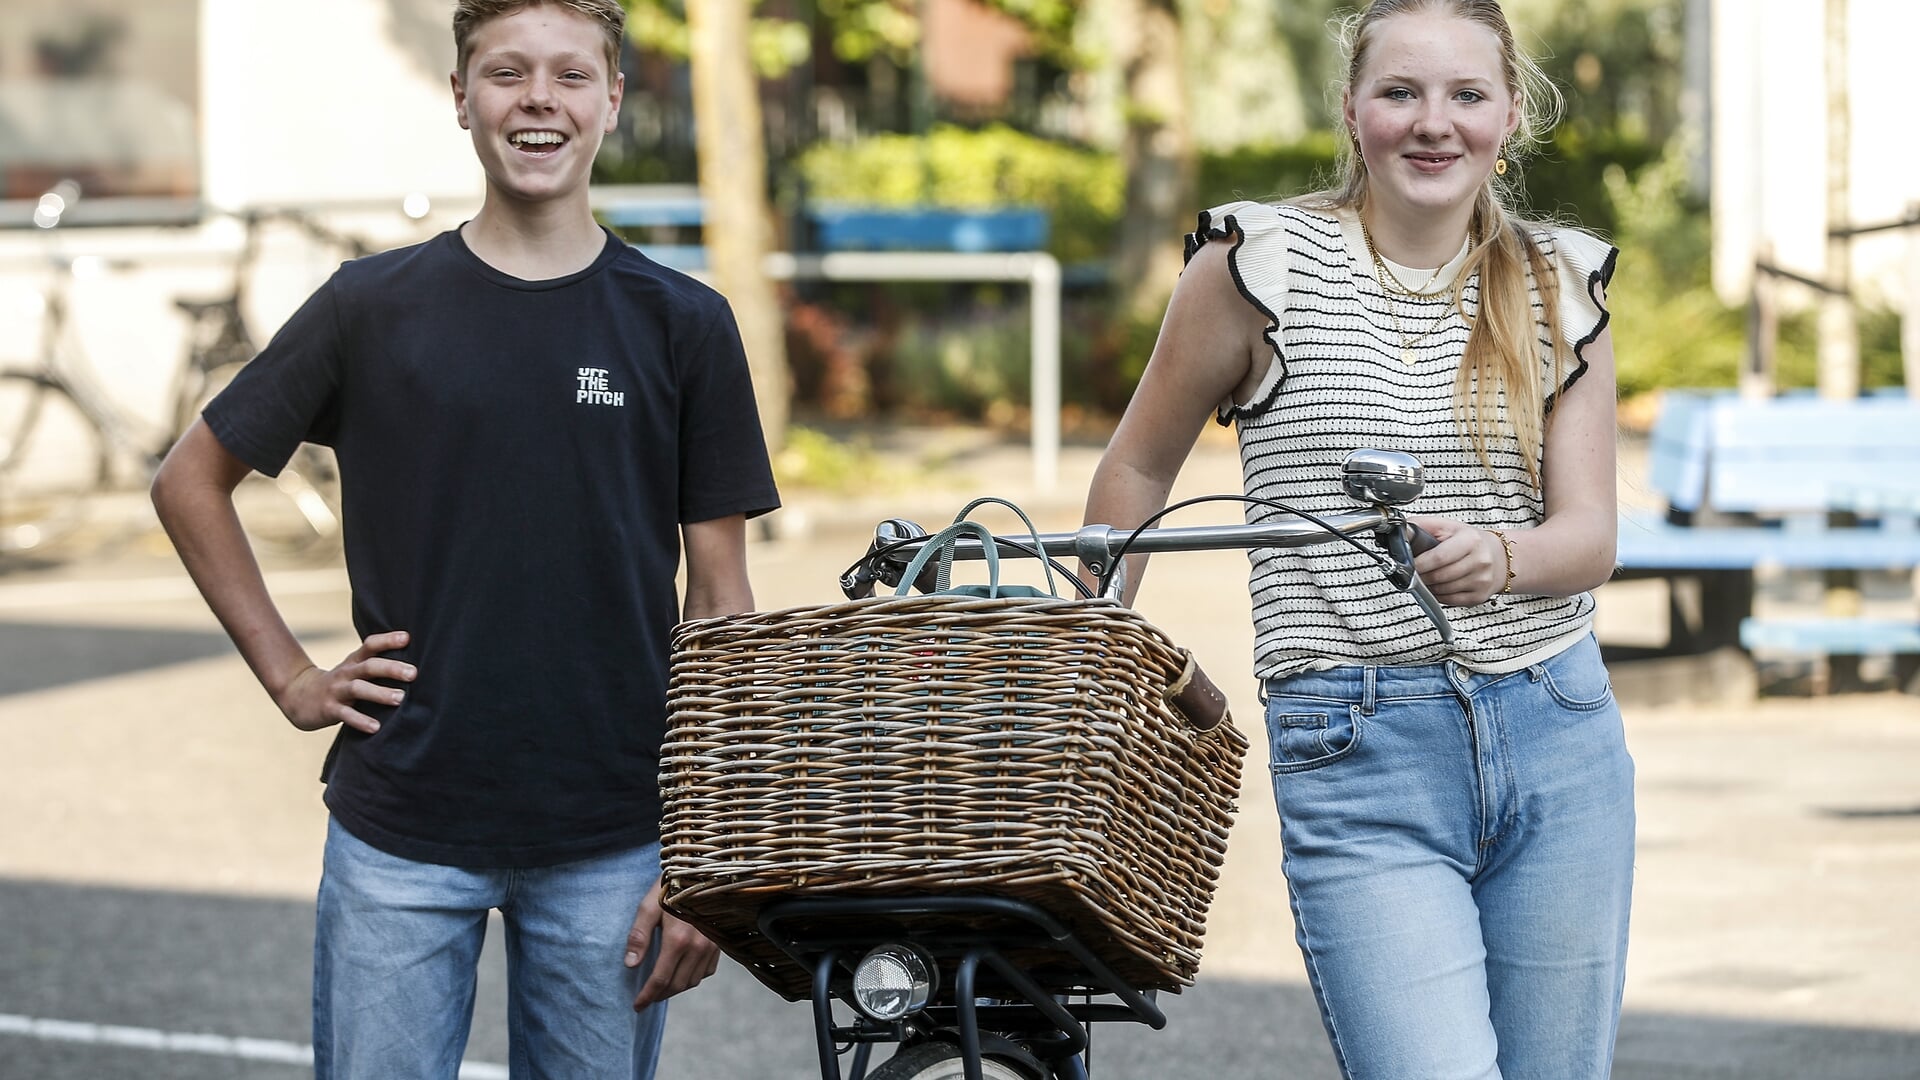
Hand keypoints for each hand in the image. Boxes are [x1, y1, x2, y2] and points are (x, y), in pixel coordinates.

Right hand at [275, 630, 414, 733]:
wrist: (298, 696)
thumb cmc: (339, 683)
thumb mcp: (354, 669)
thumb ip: (377, 665)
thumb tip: (414, 665)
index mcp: (354, 661)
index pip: (370, 645)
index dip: (387, 640)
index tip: (407, 638)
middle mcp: (346, 673)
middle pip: (369, 666)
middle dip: (391, 668)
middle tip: (414, 673)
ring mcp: (336, 691)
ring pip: (358, 689)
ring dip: (380, 693)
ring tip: (400, 698)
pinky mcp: (329, 709)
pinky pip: (346, 715)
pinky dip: (361, 721)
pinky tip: (376, 727)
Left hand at [627, 880, 719, 1009]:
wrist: (702, 871)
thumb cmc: (671, 886)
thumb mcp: (648, 907)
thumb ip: (638, 936)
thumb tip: (630, 965)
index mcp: (678, 939)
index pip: (660, 979)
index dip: (647, 996)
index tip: (637, 1005)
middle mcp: (698, 947)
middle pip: (677, 985)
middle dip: (660, 995)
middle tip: (646, 999)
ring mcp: (712, 946)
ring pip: (693, 981)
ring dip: (675, 989)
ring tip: (661, 988)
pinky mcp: (719, 943)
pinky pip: (707, 971)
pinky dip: (693, 977)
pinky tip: (681, 972)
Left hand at [1408, 518, 1509, 606]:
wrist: (1499, 557)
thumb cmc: (1470, 541)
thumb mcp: (1447, 526)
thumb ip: (1422, 526)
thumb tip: (1400, 532)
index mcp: (1470, 541)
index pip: (1439, 557)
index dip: (1419, 563)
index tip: (1409, 564)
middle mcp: (1480, 561)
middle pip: (1439, 576)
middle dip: (1421, 576)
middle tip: (1414, 572)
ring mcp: (1481, 581)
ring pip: (1442, 590)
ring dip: (1428, 586)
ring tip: (1427, 577)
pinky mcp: (1479, 596)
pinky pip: (1449, 600)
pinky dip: (1438, 595)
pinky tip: (1438, 585)